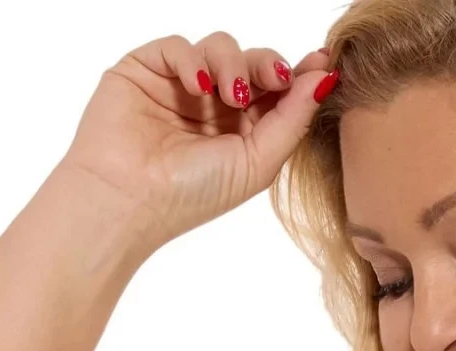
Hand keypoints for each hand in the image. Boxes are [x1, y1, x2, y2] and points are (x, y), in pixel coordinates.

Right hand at [59, 31, 336, 254]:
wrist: (129, 199)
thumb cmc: (193, 193)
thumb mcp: (258, 163)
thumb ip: (293, 121)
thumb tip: (326, 80)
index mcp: (243, 131)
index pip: (277, 93)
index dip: (300, 76)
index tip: (323, 64)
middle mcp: (214, 106)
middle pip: (253, 63)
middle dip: (269, 66)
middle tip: (275, 78)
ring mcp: (181, 85)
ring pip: (220, 46)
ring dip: (232, 64)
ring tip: (228, 95)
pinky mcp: (147, 68)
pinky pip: (179, 45)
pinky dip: (193, 59)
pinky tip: (198, 86)